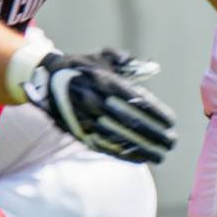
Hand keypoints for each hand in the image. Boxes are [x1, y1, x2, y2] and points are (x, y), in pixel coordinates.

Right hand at [24, 52, 176, 163]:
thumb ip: (125, 60)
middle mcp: (94, 100)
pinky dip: (123, 154)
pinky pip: (103, 146)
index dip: (155, 113)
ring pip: (118, 137)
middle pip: (130, 122)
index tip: (172, 122)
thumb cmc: (82, 67)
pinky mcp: (78, 131)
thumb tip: (152, 67)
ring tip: (161, 156)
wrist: (45, 79)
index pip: (135, 100)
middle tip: (172, 142)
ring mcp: (85, 118)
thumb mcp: (101, 57)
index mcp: (103, 80)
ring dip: (142, 149)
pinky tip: (140, 159)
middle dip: (153, 134)